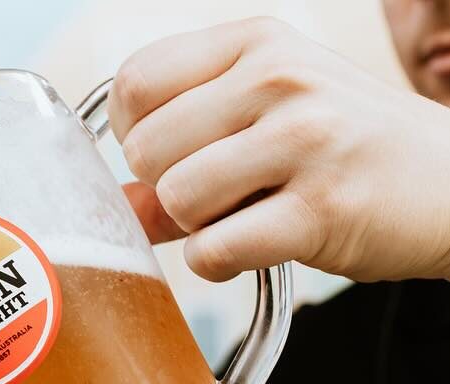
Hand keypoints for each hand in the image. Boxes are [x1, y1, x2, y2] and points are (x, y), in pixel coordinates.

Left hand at [109, 16, 449, 281]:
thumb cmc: (346, 149)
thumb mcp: (268, 121)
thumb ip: (183, 153)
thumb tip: (113, 204)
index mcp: (257, 44)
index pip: (135, 82)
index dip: (134, 131)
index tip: (170, 152)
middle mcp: (279, 78)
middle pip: (145, 148)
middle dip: (168, 185)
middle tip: (223, 191)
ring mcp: (304, 139)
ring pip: (175, 197)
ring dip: (197, 225)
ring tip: (247, 214)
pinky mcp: (320, 208)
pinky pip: (212, 250)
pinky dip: (219, 263)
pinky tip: (256, 245)